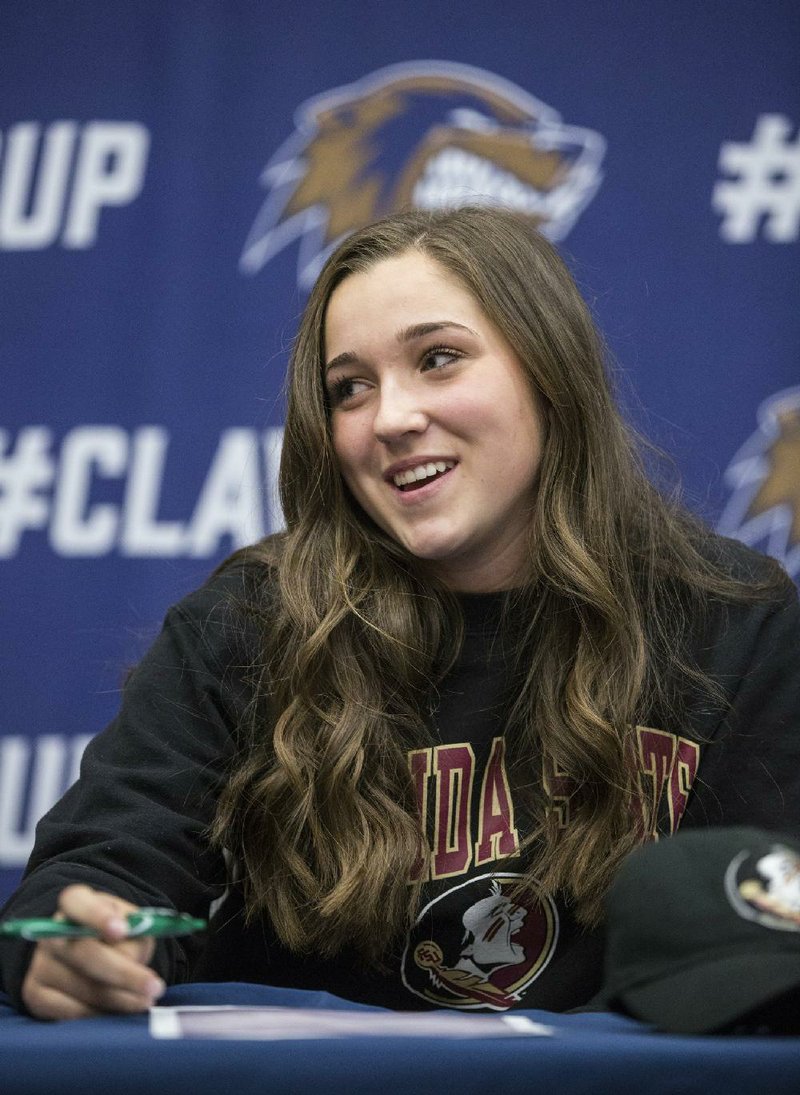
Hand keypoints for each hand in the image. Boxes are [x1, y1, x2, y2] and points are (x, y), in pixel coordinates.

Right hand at [21, 885, 164, 1019]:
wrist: (89, 951)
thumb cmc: (116, 934)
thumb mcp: (130, 922)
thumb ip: (135, 934)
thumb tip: (131, 961)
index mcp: (74, 902)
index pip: (78, 903)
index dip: (98, 917)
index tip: (121, 931)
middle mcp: (50, 932)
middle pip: (84, 953)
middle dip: (123, 973)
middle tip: (154, 987)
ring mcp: (40, 964)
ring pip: (82, 987)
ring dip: (118, 999)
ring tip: (145, 1001)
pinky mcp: (35, 995)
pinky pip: (70, 1012)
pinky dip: (99, 1014)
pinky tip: (119, 1011)